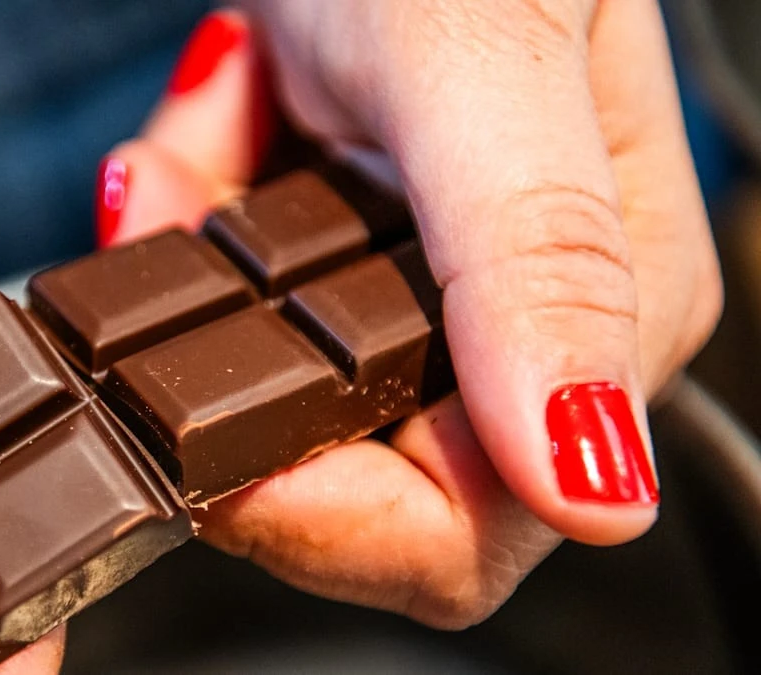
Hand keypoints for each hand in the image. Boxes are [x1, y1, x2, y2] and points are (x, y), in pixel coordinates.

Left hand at [96, 1, 720, 627]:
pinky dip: (186, 232)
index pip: (461, 533)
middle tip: (184, 207)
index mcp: (602, 317)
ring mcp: (415, 301)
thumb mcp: (483, 67)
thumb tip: (598, 488)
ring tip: (194, 146)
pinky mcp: (337, 261)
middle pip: (340, 473)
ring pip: (260, 396)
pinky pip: (230, 315)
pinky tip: (206, 135)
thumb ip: (542, 264)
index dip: (319, 515)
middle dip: (220, 368)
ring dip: (190, 278)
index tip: (204, 438)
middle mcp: (513, 332)